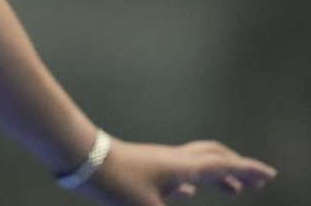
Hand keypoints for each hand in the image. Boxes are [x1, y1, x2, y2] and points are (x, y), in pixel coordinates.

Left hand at [77, 138, 275, 205]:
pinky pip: (176, 171)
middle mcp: (174, 160)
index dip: (248, 170)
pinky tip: (187, 193)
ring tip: (233, 190)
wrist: (81, 158)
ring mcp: (158, 161)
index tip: (270, 175)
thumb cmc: (114, 182)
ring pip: (197, 163)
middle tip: (257, 183)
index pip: (223, 166)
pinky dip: (193, 180)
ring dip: (219, 175)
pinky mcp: (143, 166)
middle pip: (215, 158)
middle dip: (239, 169)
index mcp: (182, 168)